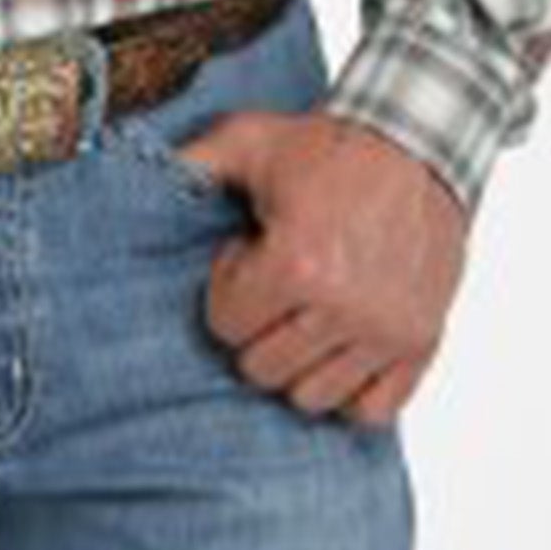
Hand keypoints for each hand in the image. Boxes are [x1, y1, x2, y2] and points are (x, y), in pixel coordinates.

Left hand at [172, 111, 468, 425]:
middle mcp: (344, 309)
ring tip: (305, 314)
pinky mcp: (421, 344)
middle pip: (263, 370)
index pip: (227, 327)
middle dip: (255, 330)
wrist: (417, 144)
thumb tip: (129, 167)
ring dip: (299, 363)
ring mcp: (386, 332)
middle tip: (273, 289)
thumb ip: (193, 163)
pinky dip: (351, 390)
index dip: (228, 289)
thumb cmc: (331, 146)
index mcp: (297, 264)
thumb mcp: (249, 139)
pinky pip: (373, 411)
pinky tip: (340, 347)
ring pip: (312, 398)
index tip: (247, 257)